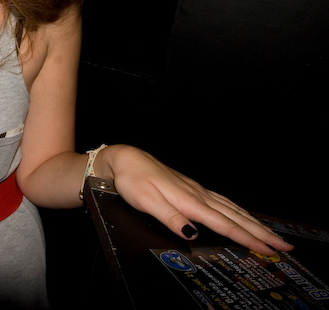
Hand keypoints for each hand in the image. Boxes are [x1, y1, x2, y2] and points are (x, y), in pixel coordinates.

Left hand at [98, 145, 292, 255]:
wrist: (126, 159)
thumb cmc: (134, 181)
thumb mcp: (147, 202)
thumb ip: (171, 217)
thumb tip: (192, 234)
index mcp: (190, 202)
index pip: (225, 225)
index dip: (248, 239)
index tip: (268, 251)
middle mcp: (198, 195)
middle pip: (236, 217)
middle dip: (261, 233)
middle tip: (284, 247)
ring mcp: (197, 190)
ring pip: (232, 208)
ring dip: (253, 222)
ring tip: (272, 234)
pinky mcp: (192, 188)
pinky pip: (222, 201)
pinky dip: (238, 210)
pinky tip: (242, 213)